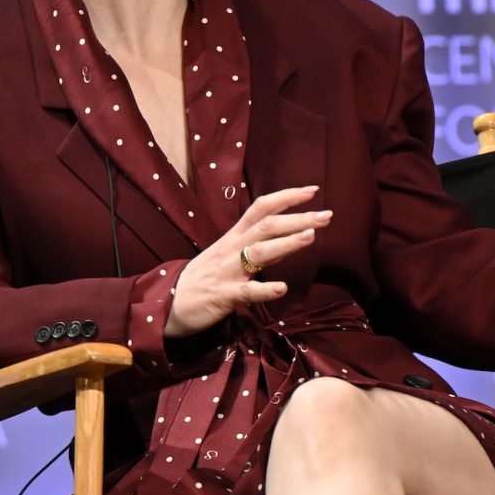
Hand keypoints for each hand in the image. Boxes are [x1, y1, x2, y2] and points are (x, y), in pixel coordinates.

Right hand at [165, 186, 330, 338]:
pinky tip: (282, 288)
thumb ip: (256, 242)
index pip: (262, 208)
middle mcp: (232, 249)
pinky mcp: (223, 296)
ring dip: (286, 243)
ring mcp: (227, 272)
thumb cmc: (205, 277)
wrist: (167, 303)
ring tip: (310, 237)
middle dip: (298, 219)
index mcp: (234, 237)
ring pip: (258, 252)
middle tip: (327, 215)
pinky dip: (264, 290)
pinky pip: (246, 292)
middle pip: (266, 226)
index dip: (286, 197)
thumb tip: (289, 232)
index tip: (312, 190)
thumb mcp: (228, 253)